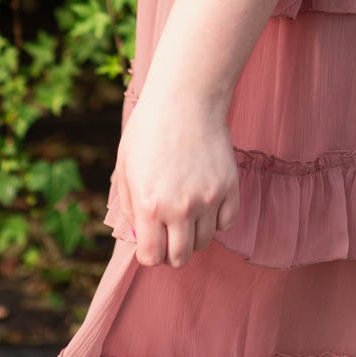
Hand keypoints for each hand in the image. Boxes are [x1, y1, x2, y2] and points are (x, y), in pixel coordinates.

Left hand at [108, 77, 240, 268]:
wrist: (185, 99)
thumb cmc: (149, 130)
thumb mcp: (126, 168)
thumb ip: (130, 207)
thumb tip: (140, 235)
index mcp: (149, 205)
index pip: (152, 256)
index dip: (150, 254)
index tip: (151, 242)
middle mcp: (180, 207)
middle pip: (180, 257)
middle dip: (171, 253)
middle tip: (169, 236)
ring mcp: (208, 198)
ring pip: (204, 242)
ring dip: (194, 235)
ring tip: (187, 214)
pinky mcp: (230, 187)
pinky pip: (227, 223)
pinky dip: (217, 220)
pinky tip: (206, 204)